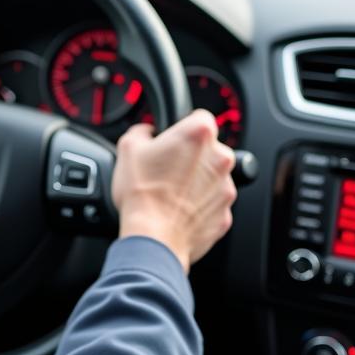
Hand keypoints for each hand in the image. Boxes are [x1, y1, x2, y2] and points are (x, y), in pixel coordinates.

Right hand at [111, 109, 236, 272]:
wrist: (153, 237)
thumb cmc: (142, 193)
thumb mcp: (128, 147)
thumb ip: (142, 131)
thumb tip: (147, 132)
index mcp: (199, 135)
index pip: (200, 116)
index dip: (182, 126)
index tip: (172, 137)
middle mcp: (219, 159)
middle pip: (209, 148)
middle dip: (191, 155)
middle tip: (167, 167)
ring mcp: (226, 188)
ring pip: (212, 177)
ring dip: (196, 180)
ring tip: (170, 191)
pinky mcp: (225, 214)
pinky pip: (212, 203)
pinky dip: (199, 205)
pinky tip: (177, 209)